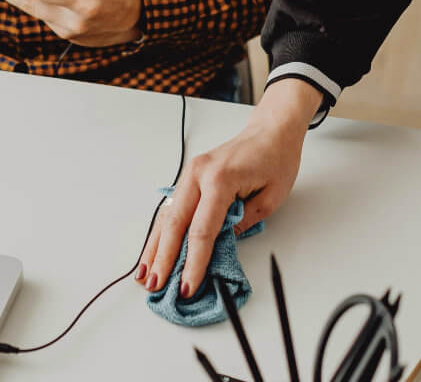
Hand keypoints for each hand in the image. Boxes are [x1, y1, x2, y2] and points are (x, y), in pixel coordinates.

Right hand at [135, 79, 320, 297]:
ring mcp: (190, 172)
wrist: (270, 131)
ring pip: (166, 214)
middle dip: (164, 258)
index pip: (202, 230)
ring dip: (155, 246)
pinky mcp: (189, 176)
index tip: (188, 287)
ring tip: (145, 274)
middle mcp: (198, 173)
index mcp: (220, 179)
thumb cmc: (275, 161)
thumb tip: (219, 249)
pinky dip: (161, 231)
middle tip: (156, 286)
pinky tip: (153, 249)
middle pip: (175, 223)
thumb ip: (241, 224)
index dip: (193, 263)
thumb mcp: (269, 199)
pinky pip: (171, 207)